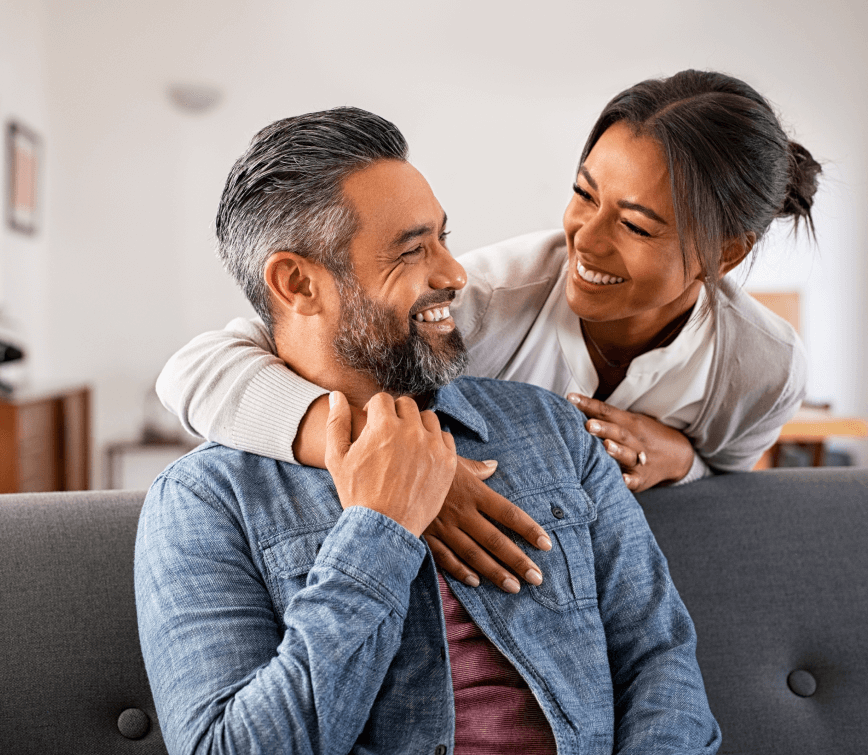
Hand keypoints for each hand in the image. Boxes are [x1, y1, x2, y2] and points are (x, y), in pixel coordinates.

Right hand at [325, 391, 456, 536]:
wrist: (384, 527)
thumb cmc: (357, 493)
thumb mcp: (337, 458)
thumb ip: (337, 422)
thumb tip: (336, 395)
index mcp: (383, 425)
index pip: (382, 399)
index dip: (374, 410)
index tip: (372, 424)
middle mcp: (411, 431)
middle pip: (406, 405)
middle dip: (395, 415)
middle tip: (389, 434)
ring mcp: (432, 446)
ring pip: (428, 418)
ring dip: (417, 425)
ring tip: (406, 443)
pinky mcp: (448, 462)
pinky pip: (445, 437)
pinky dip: (434, 442)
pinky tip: (422, 455)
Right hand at [423, 457, 552, 593]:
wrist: (390, 468)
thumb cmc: (425, 461)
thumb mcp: (452, 459)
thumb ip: (476, 468)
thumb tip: (494, 465)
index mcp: (473, 491)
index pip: (508, 513)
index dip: (529, 529)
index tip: (546, 544)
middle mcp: (462, 512)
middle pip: (496, 540)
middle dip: (518, 560)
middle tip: (537, 578)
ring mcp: (444, 526)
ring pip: (474, 554)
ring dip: (495, 572)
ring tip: (514, 587)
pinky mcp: (426, 535)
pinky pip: (446, 557)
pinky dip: (460, 571)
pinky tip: (476, 582)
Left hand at [567, 393, 693, 492]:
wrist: (677, 456)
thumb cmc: (642, 436)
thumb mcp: (629, 421)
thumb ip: (605, 416)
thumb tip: (573, 404)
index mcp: (629, 422)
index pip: (607, 411)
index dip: (589, 405)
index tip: (571, 399)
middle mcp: (635, 439)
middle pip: (619, 432)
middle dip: (603, 428)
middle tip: (588, 425)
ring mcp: (640, 459)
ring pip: (628, 454)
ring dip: (617, 451)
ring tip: (605, 446)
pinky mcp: (642, 478)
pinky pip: (635, 480)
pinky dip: (629, 480)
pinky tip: (621, 479)